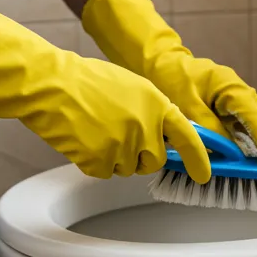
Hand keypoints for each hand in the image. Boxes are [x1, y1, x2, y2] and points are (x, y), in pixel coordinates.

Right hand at [0, 0, 211, 181]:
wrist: (51, 85)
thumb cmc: (86, 81)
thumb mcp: (131, 86)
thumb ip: (153, 109)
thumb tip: (166, 133)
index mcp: (156, 103)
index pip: (188, 137)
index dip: (200, 159)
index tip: (205, 175)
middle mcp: (145, 126)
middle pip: (155, 160)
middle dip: (142, 154)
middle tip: (119, 134)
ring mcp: (123, 146)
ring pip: (128, 168)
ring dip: (115, 156)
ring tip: (96, 128)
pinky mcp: (100, 162)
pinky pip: (104, 172)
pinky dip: (93, 161)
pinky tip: (83, 138)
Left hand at [81, 0, 256, 175]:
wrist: (161, 63)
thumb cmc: (172, 77)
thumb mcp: (185, 104)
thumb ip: (207, 129)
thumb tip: (224, 154)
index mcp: (231, 87)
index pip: (256, 118)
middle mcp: (239, 93)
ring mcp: (236, 101)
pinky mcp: (229, 109)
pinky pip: (246, 127)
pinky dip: (254, 142)